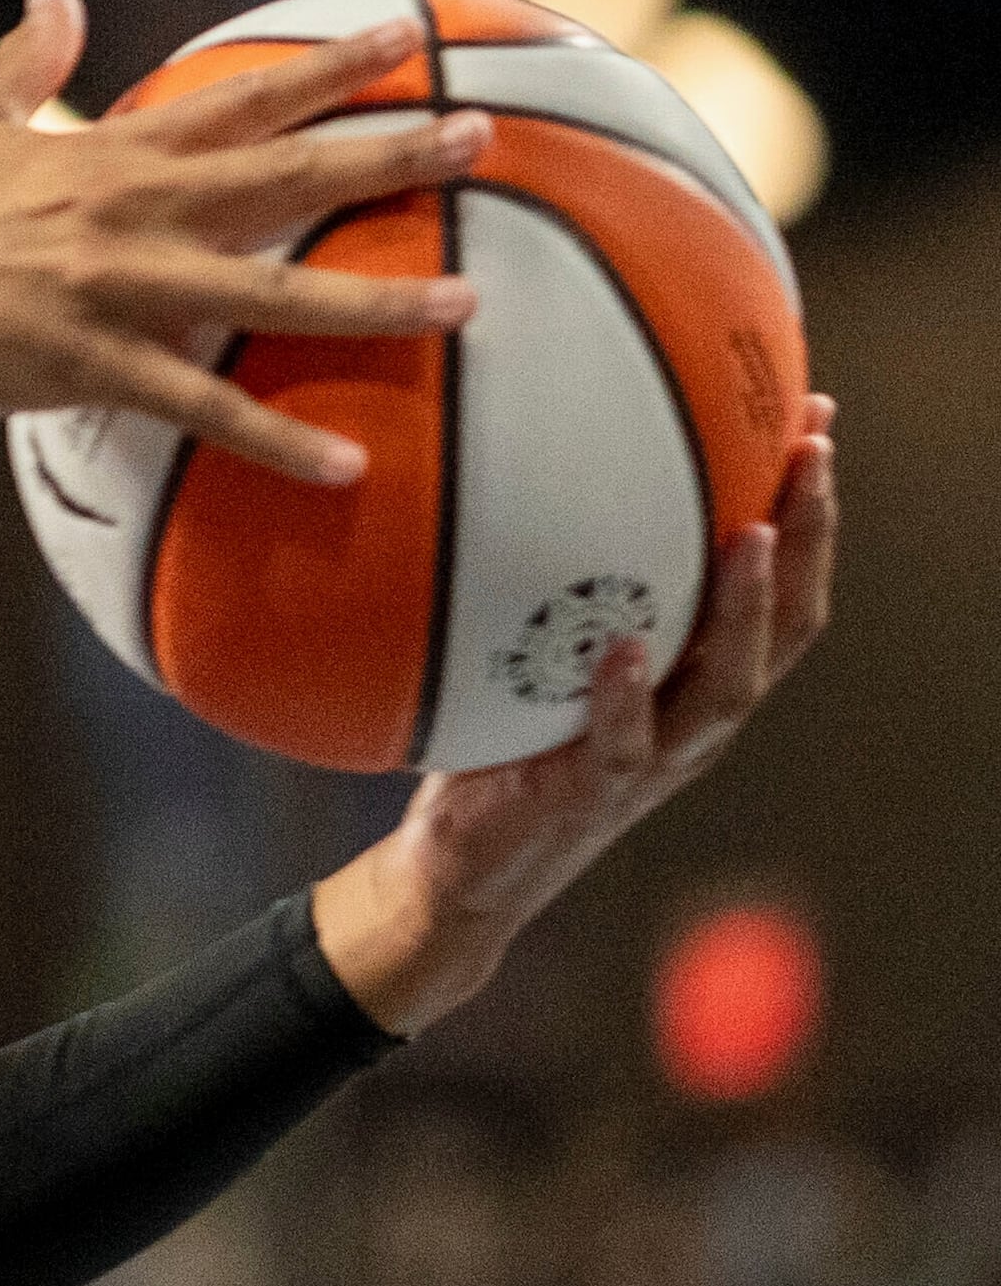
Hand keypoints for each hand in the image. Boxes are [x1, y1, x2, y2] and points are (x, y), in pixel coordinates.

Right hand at [0, 0, 483, 482]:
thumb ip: (31, 60)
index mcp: (105, 151)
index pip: (241, 96)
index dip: (329, 66)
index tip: (408, 35)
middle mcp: (127, 209)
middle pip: (284, 175)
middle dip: (389, 153)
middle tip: (482, 136)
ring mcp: (112, 288)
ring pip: (270, 291)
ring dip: (373, 298)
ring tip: (465, 299)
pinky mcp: (83, 365)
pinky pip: (199, 407)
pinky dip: (274, 439)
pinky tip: (346, 466)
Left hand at [313, 400, 840, 1034]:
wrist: (470, 861)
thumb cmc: (514, 740)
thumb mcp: (551, 650)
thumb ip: (568, 583)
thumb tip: (531, 462)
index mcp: (699, 674)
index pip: (782, 584)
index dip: (808, 511)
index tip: (815, 424)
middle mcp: (697, 714)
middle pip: (787, 624)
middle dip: (805, 537)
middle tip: (809, 455)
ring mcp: (653, 756)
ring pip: (728, 684)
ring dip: (743, 608)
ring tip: (748, 536)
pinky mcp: (590, 789)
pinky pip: (624, 740)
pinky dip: (627, 693)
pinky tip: (626, 647)